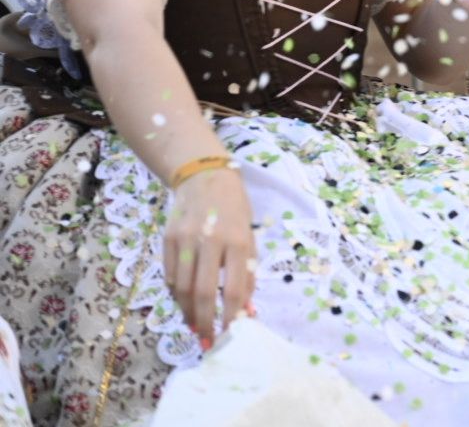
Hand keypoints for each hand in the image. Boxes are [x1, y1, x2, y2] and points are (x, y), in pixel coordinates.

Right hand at [164, 168, 255, 347]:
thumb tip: (244, 310)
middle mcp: (209, 241)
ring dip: (187, 313)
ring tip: (195, 326)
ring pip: (181, 288)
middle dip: (204, 322)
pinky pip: (169, 276)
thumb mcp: (250, 237)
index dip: (230, 316)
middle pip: (202, 293)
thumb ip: (247, 274)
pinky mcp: (167, 240)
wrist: (205, 178)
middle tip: (207, 341)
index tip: (230, 334)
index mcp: (237, 241)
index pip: (232, 288)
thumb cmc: (235, 211)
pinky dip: (176, 295)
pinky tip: (183, 304)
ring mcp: (185, 240)